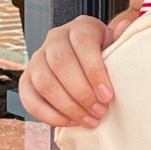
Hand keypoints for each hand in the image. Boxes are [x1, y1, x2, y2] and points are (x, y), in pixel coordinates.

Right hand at [17, 12, 132, 126]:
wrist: (87, 65)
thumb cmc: (105, 57)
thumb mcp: (117, 46)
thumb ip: (121, 39)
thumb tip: (124, 27)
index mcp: (80, 27)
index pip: (83, 43)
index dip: (94, 71)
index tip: (107, 96)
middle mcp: (55, 39)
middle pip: (60, 63)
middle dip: (81, 92)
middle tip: (100, 112)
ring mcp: (37, 58)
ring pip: (44, 82)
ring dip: (67, 106)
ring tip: (89, 120)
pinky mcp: (27, 79)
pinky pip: (29, 99)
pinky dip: (49, 115)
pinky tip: (70, 122)